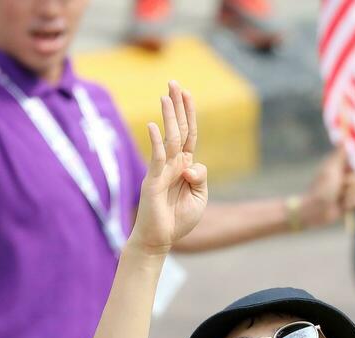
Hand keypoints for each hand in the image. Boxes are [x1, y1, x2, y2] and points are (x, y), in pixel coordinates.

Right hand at [128, 82, 208, 255]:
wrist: (160, 238)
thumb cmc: (178, 219)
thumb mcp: (200, 197)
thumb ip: (201, 177)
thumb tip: (191, 164)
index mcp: (185, 166)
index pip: (188, 134)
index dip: (189, 114)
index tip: (187, 93)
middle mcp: (173, 163)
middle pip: (178, 129)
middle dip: (177, 106)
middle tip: (173, 82)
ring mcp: (162, 170)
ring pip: (168, 139)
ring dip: (169, 117)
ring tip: (166, 96)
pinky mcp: (153, 181)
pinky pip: (157, 158)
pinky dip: (156, 142)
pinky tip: (155, 126)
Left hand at [297, 148, 354, 228]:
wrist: (315, 209)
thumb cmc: (322, 187)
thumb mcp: (332, 168)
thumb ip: (340, 153)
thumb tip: (344, 135)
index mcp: (341, 165)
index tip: (351, 170)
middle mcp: (346, 176)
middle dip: (352, 183)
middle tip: (339, 185)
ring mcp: (349, 189)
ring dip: (350, 194)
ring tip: (338, 197)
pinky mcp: (350, 201)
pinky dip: (350, 204)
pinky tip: (341, 205)